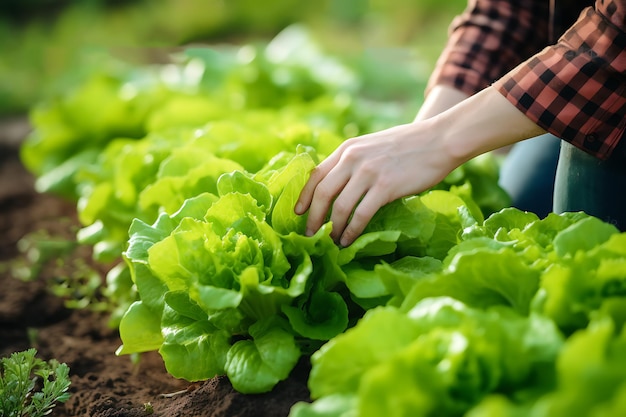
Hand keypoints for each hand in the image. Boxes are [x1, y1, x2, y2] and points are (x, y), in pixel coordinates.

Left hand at [294, 121, 456, 246]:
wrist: (439, 139)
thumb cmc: (409, 145)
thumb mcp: (373, 145)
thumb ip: (355, 160)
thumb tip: (339, 185)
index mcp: (348, 148)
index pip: (315, 174)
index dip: (304, 196)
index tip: (298, 212)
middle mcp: (353, 158)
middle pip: (322, 193)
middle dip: (313, 217)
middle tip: (310, 234)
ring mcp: (368, 173)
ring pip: (339, 207)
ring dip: (332, 228)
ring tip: (331, 241)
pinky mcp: (385, 187)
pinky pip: (360, 215)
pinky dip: (351, 231)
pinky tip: (348, 240)